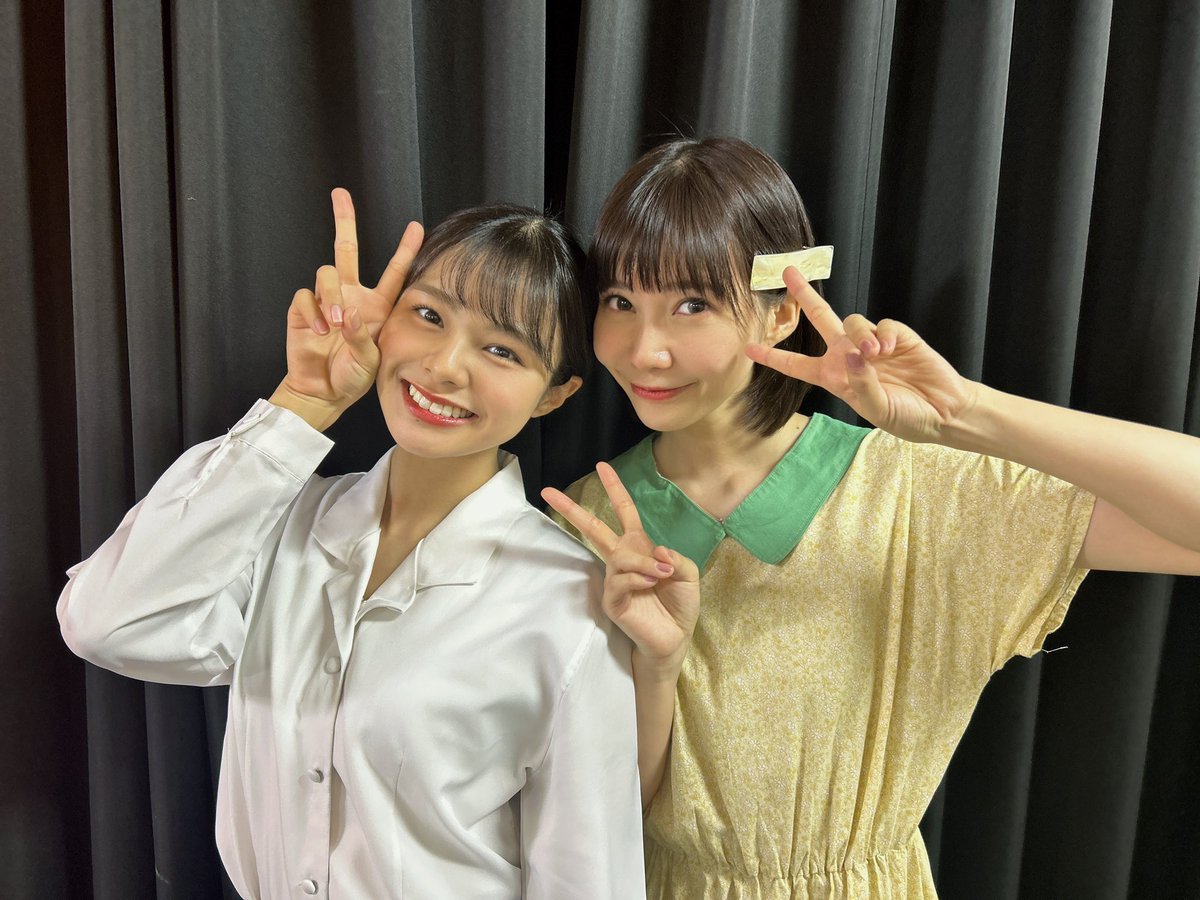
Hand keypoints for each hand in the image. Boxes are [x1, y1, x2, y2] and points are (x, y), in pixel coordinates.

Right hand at [274, 189, 423, 426]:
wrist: (323, 391)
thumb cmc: (352, 377)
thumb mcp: (369, 361)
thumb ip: (360, 337)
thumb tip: (347, 313)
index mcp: (376, 306)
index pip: (393, 272)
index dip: (404, 249)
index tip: (416, 226)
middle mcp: (351, 297)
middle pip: (346, 249)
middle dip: (344, 220)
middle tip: (340, 194)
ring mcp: (326, 301)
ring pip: (326, 272)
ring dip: (330, 296)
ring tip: (333, 324)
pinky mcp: (303, 309)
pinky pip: (304, 296)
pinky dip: (311, 311)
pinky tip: (318, 331)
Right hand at [542, 463, 699, 670]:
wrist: (675, 639)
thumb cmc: (679, 604)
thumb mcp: (688, 574)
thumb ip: (675, 556)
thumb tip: (654, 548)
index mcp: (639, 547)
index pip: (623, 512)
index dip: (615, 489)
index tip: (602, 466)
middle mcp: (622, 559)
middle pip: (593, 529)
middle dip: (571, 510)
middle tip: (548, 491)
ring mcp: (614, 580)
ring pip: (619, 557)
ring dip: (641, 562)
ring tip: (661, 573)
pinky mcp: (612, 600)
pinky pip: (619, 580)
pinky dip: (638, 578)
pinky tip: (651, 583)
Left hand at [745, 266, 979, 442]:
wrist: (942, 410)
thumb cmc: (905, 416)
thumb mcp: (877, 409)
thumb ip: (862, 384)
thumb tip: (853, 354)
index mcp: (835, 377)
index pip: (797, 365)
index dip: (773, 356)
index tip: (748, 348)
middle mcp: (848, 356)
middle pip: (820, 319)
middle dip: (804, 295)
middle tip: (788, 271)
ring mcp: (871, 343)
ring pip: (852, 322)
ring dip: (860, 336)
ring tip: (875, 356)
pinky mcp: (896, 335)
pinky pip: (882, 325)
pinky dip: (885, 336)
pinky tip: (892, 350)